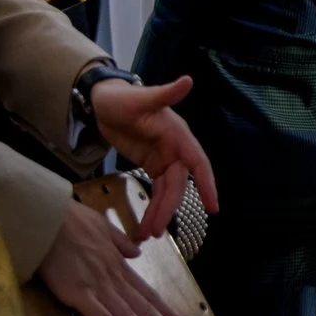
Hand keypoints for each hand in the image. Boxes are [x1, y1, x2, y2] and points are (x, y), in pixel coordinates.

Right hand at [37, 198, 189, 315]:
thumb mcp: (102, 226)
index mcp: (118, 266)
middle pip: (145, 310)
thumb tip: (135, 253)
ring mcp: (98, 287)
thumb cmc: (69, 220)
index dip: (165, 312)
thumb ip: (119, 242)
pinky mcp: (79, 294)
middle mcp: (114, 279)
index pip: (147, 294)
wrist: (47, 217)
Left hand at [88, 75, 219, 235]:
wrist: (102, 103)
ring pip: (167, 192)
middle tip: (155, 231)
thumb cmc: (122, 98)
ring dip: (159, 213)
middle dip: (168, 208)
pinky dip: (152, 207)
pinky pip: (156, 190)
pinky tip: (145, 224)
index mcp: (178, 135)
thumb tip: (188, 80)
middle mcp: (175, 150)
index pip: (198, 162)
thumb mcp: (141, 98)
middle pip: (177, 185)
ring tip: (146, 235)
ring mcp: (163, 159)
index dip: (206, 184)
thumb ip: (165, 93)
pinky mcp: (151, 166)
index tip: (212, 207)